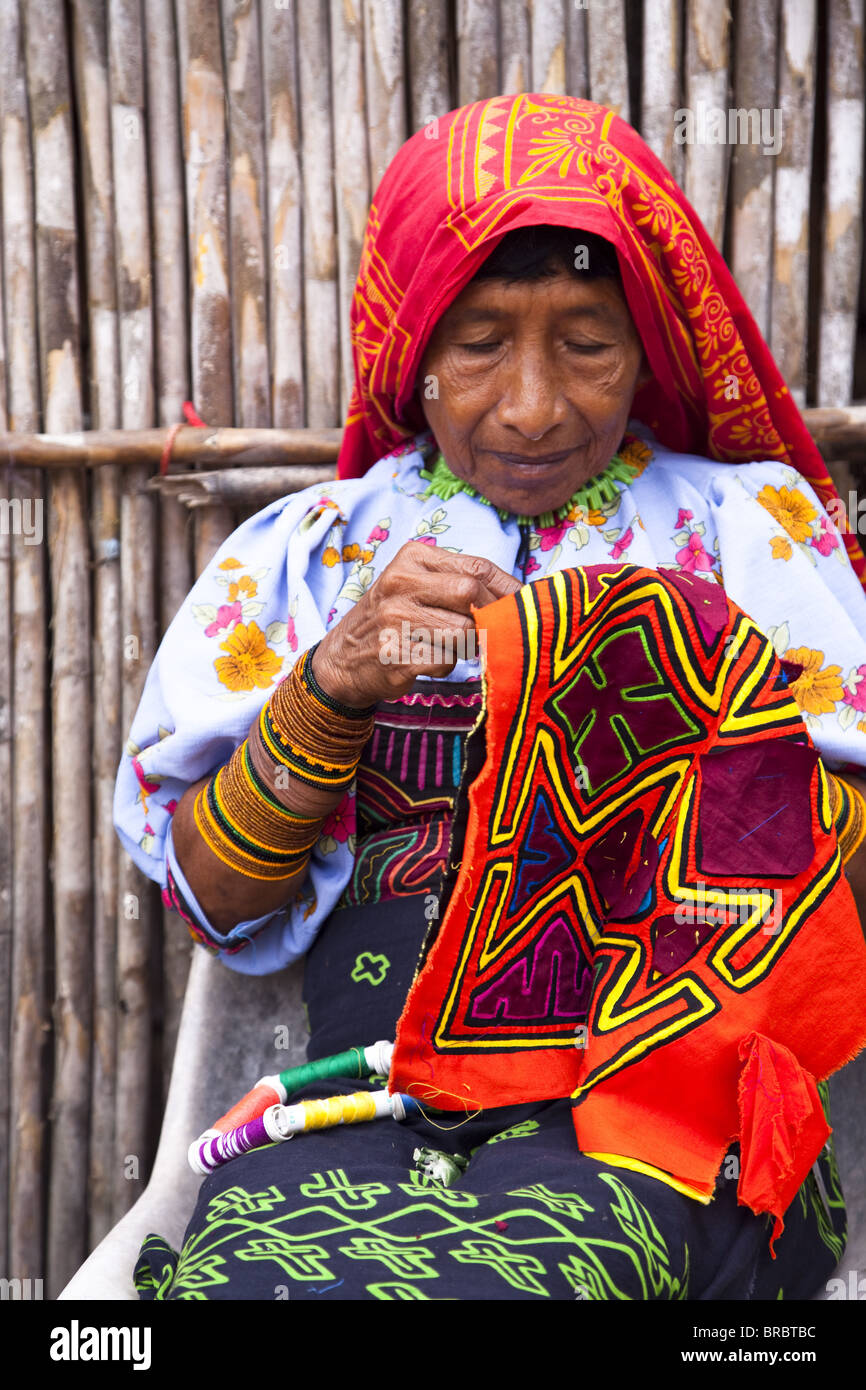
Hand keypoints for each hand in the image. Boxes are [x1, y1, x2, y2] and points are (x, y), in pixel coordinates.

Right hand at [312, 540, 522, 705]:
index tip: (522, 605)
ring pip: (463, 631)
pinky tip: (424, 661)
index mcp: (412, 558)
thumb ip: (460, 583)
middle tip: (482, 630)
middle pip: (472, 595)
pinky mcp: (398, 655)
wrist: (342, 659)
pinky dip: (445, 666)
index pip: (478, 568)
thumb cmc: (393, 619)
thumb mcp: (417, 585)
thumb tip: (518, 599)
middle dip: (485, 617)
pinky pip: (446, 661)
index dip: (508, 590)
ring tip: (443, 645)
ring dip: (464, 645)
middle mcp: (401, 583)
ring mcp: (397, 619)